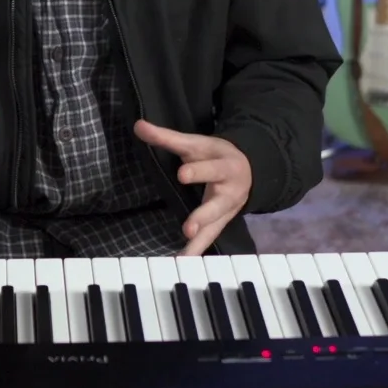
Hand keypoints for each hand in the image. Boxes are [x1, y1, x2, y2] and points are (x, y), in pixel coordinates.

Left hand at [134, 119, 250, 255]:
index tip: (182, 174)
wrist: (249, 169)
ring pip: (215, 226)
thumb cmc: (215, 155)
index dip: (197, 171)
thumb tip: (138, 125)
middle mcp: (229, 190)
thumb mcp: (195, 143)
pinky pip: (210, 238)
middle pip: (217, 203)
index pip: (210, 167)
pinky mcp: (222, 223)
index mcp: (223, 164)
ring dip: (200, 238)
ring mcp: (227, 210)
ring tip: (184, 252)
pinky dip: (197, 250)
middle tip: (189, 227)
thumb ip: (167, 137)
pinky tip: (182, 261)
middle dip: (203, 215)